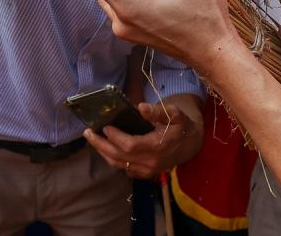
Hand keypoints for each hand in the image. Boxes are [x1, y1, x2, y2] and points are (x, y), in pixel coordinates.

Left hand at [84, 96, 203, 179]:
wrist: (192, 144)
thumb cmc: (181, 126)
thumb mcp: (174, 114)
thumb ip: (158, 111)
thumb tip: (140, 107)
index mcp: (157, 146)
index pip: (130, 145)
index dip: (115, 137)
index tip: (105, 126)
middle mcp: (150, 162)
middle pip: (119, 156)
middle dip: (101, 145)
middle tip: (88, 133)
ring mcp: (147, 170)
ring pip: (119, 164)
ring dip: (104, 153)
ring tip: (93, 140)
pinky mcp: (146, 174)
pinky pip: (125, 169)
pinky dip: (113, 159)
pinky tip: (106, 149)